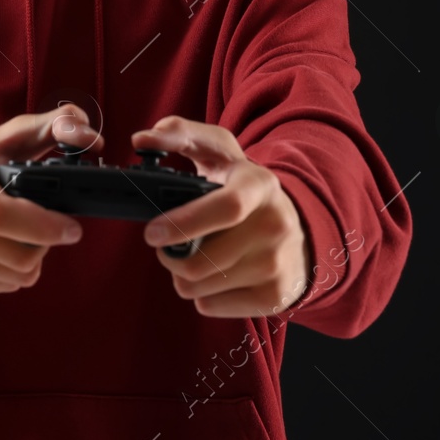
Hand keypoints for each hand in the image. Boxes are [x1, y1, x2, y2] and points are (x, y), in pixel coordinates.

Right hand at [0, 105, 101, 293]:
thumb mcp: (3, 137)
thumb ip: (52, 126)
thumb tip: (91, 136)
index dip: (43, 227)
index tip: (72, 227)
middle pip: (17, 256)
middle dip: (45, 244)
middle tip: (49, 226)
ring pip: (16, 277)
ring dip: (32, 259)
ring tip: (23, 235)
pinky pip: (3, 287)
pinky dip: (13, 271)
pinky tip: (3, 248)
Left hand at [130, 115, 311, 317]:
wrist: (296, 227)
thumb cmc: (242, 185)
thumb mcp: (219, 150)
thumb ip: (180, 133)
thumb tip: (142, 139)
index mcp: (260, 185)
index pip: (228, 208)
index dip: (184, 223)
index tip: (151, 232)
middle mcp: (275, 225)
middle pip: (202, 261)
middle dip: (169, 257)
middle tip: (164, 244)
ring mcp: (277, 265)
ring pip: (199, 287)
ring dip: (181, 275)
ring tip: (192, 256)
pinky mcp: (275, 297)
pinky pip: (210, 306)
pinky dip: (201, 294)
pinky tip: (214, 275)